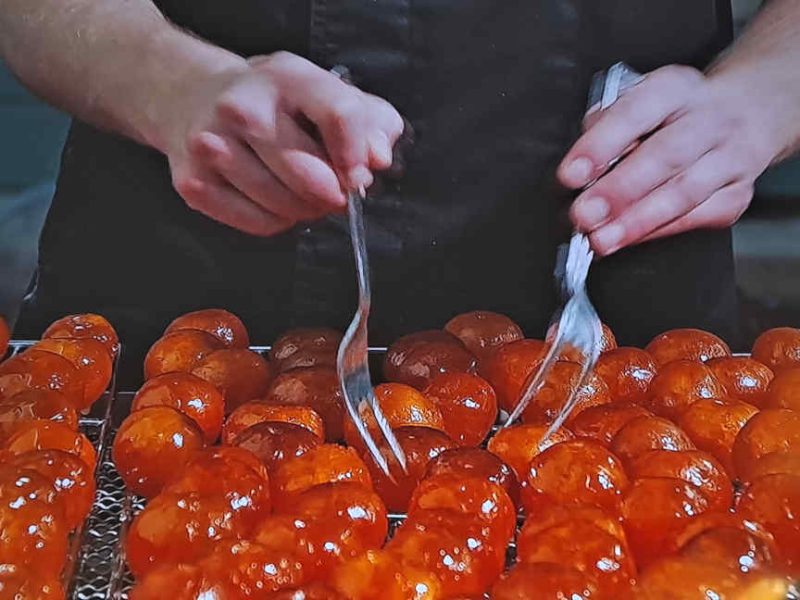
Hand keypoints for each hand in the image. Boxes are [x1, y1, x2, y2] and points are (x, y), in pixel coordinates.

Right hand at [162, 52, 403, 235]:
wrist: (195, 98)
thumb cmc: (276, 103)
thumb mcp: (327, 93)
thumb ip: (369, 122)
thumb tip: (378, 159)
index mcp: (287, 77)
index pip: (340, 116)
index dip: (358, 156)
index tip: (359, 177)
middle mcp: (243, 107)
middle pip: (312, 177)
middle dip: (333, 194)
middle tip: (333, 190)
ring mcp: (213, 145)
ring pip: (286, 206)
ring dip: (306, 210)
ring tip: (301, 191)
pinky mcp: (194, 182)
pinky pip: (260, 224)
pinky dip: (278, 221)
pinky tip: (274, 199)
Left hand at [558, 65, 785, 255]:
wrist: (750, 109)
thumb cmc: (680, 110)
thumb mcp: (643, 98)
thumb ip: (608, 125)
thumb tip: (582, 165)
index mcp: (675, 88)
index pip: (634, 113)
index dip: (600, 146)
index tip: (571, 174)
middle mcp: (708, 119)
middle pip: (664, 156)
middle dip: (619, 191)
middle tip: (585, 214)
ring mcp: (729, 156)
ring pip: (683, 193)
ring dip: (637, 221)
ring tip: (603, 239)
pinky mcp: (737, 192)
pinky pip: (698, 216)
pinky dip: (660, 231)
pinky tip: (632, 240)